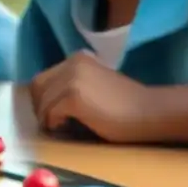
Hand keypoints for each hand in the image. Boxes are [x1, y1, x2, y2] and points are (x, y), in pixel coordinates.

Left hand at [29, 51, 150, 142]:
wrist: (150, 112)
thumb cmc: (125, 105)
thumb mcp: (94, 84)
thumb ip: (73, 84)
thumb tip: (46, 101)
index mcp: (77, 59)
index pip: (43, 77)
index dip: (42, 97)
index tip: (49, 112)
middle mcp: (72, 64)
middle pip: (37, 87)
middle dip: (39, 107)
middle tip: (51, 123)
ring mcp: (72, 79)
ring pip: (42, 101)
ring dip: (46, 117)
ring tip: (60, 127)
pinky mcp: (74, 96)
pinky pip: (51, 112)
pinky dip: (54, 123)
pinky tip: (66, 128)